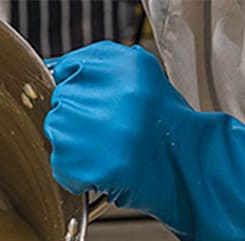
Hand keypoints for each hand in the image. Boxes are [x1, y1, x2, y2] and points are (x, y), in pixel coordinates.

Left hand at [45, 42, 244, 240]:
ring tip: (112, 150)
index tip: (100, 106)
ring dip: (77, 146)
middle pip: (61, 102)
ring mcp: (82, 125)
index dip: (82, 93)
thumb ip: (99, 67)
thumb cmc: (167, 127)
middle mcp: (97, 89)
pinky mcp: (75, 159)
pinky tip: (106, 168)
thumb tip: (56, 71)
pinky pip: (61, 164)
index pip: (66, 69)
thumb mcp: (140, 77)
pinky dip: (78, 173)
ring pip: (56, 132)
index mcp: (115, 63)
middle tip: (114, 133)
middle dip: (80, 120)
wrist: (187, 168)